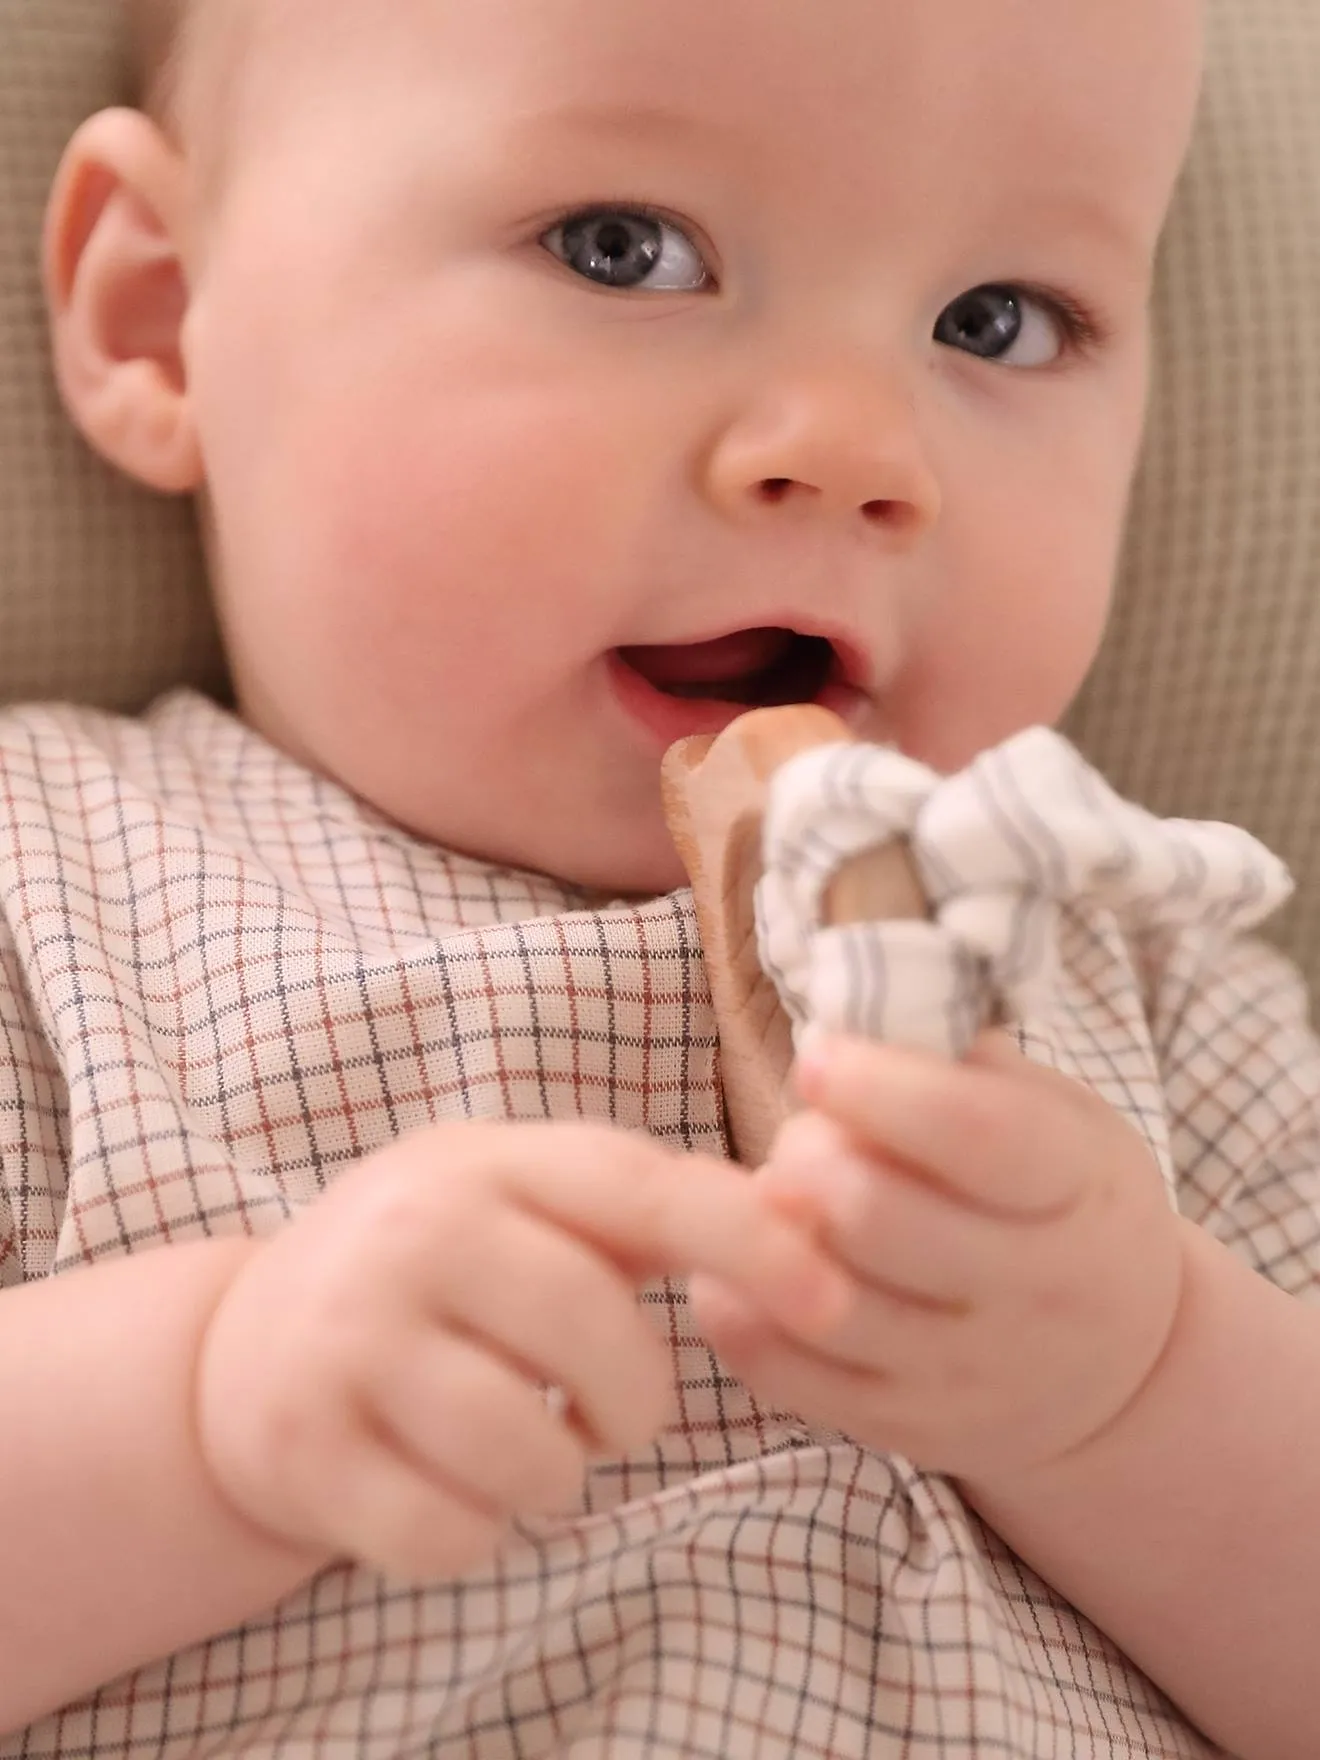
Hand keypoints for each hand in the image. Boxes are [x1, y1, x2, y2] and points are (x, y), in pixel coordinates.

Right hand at [195, 1119, 848, 1580]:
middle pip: (593, 1333)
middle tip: (612, 1413)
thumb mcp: (521, 1204)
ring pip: (528, 1453)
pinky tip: (452, 1485)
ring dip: (557, 1475)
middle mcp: (412, 1230)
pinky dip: (477, 1532)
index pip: (638, 1187)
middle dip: (636, 1401)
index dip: (746, 1238)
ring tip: (526, 1443)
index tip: (831, 1296)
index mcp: (488, 1161)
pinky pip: (449, 1534)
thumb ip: (647, 1212)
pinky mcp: (302, 1443)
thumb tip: (806, 1221)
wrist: (243, 1344)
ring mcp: (347, 1336)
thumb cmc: (435, 1271)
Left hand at [689, 1032, 1187, 1480]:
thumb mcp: (1057, 1116)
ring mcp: (972, 1374)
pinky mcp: (912, 1430)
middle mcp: (1034, 1291)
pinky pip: (796, 1379)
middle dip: (808, 1156)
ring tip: (771, 1195)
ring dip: (769, 1233)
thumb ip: (964, 1065)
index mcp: (1076, 1187)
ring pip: (828, 1304)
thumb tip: (856, 1010)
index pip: (973, 1134)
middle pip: (877, 1217)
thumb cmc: (1060, 1201)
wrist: (1125, 1364)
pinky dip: (739, 1314)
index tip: (818, 1058)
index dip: (877, 1087)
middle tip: (802, 1137)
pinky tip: (732, 1266)